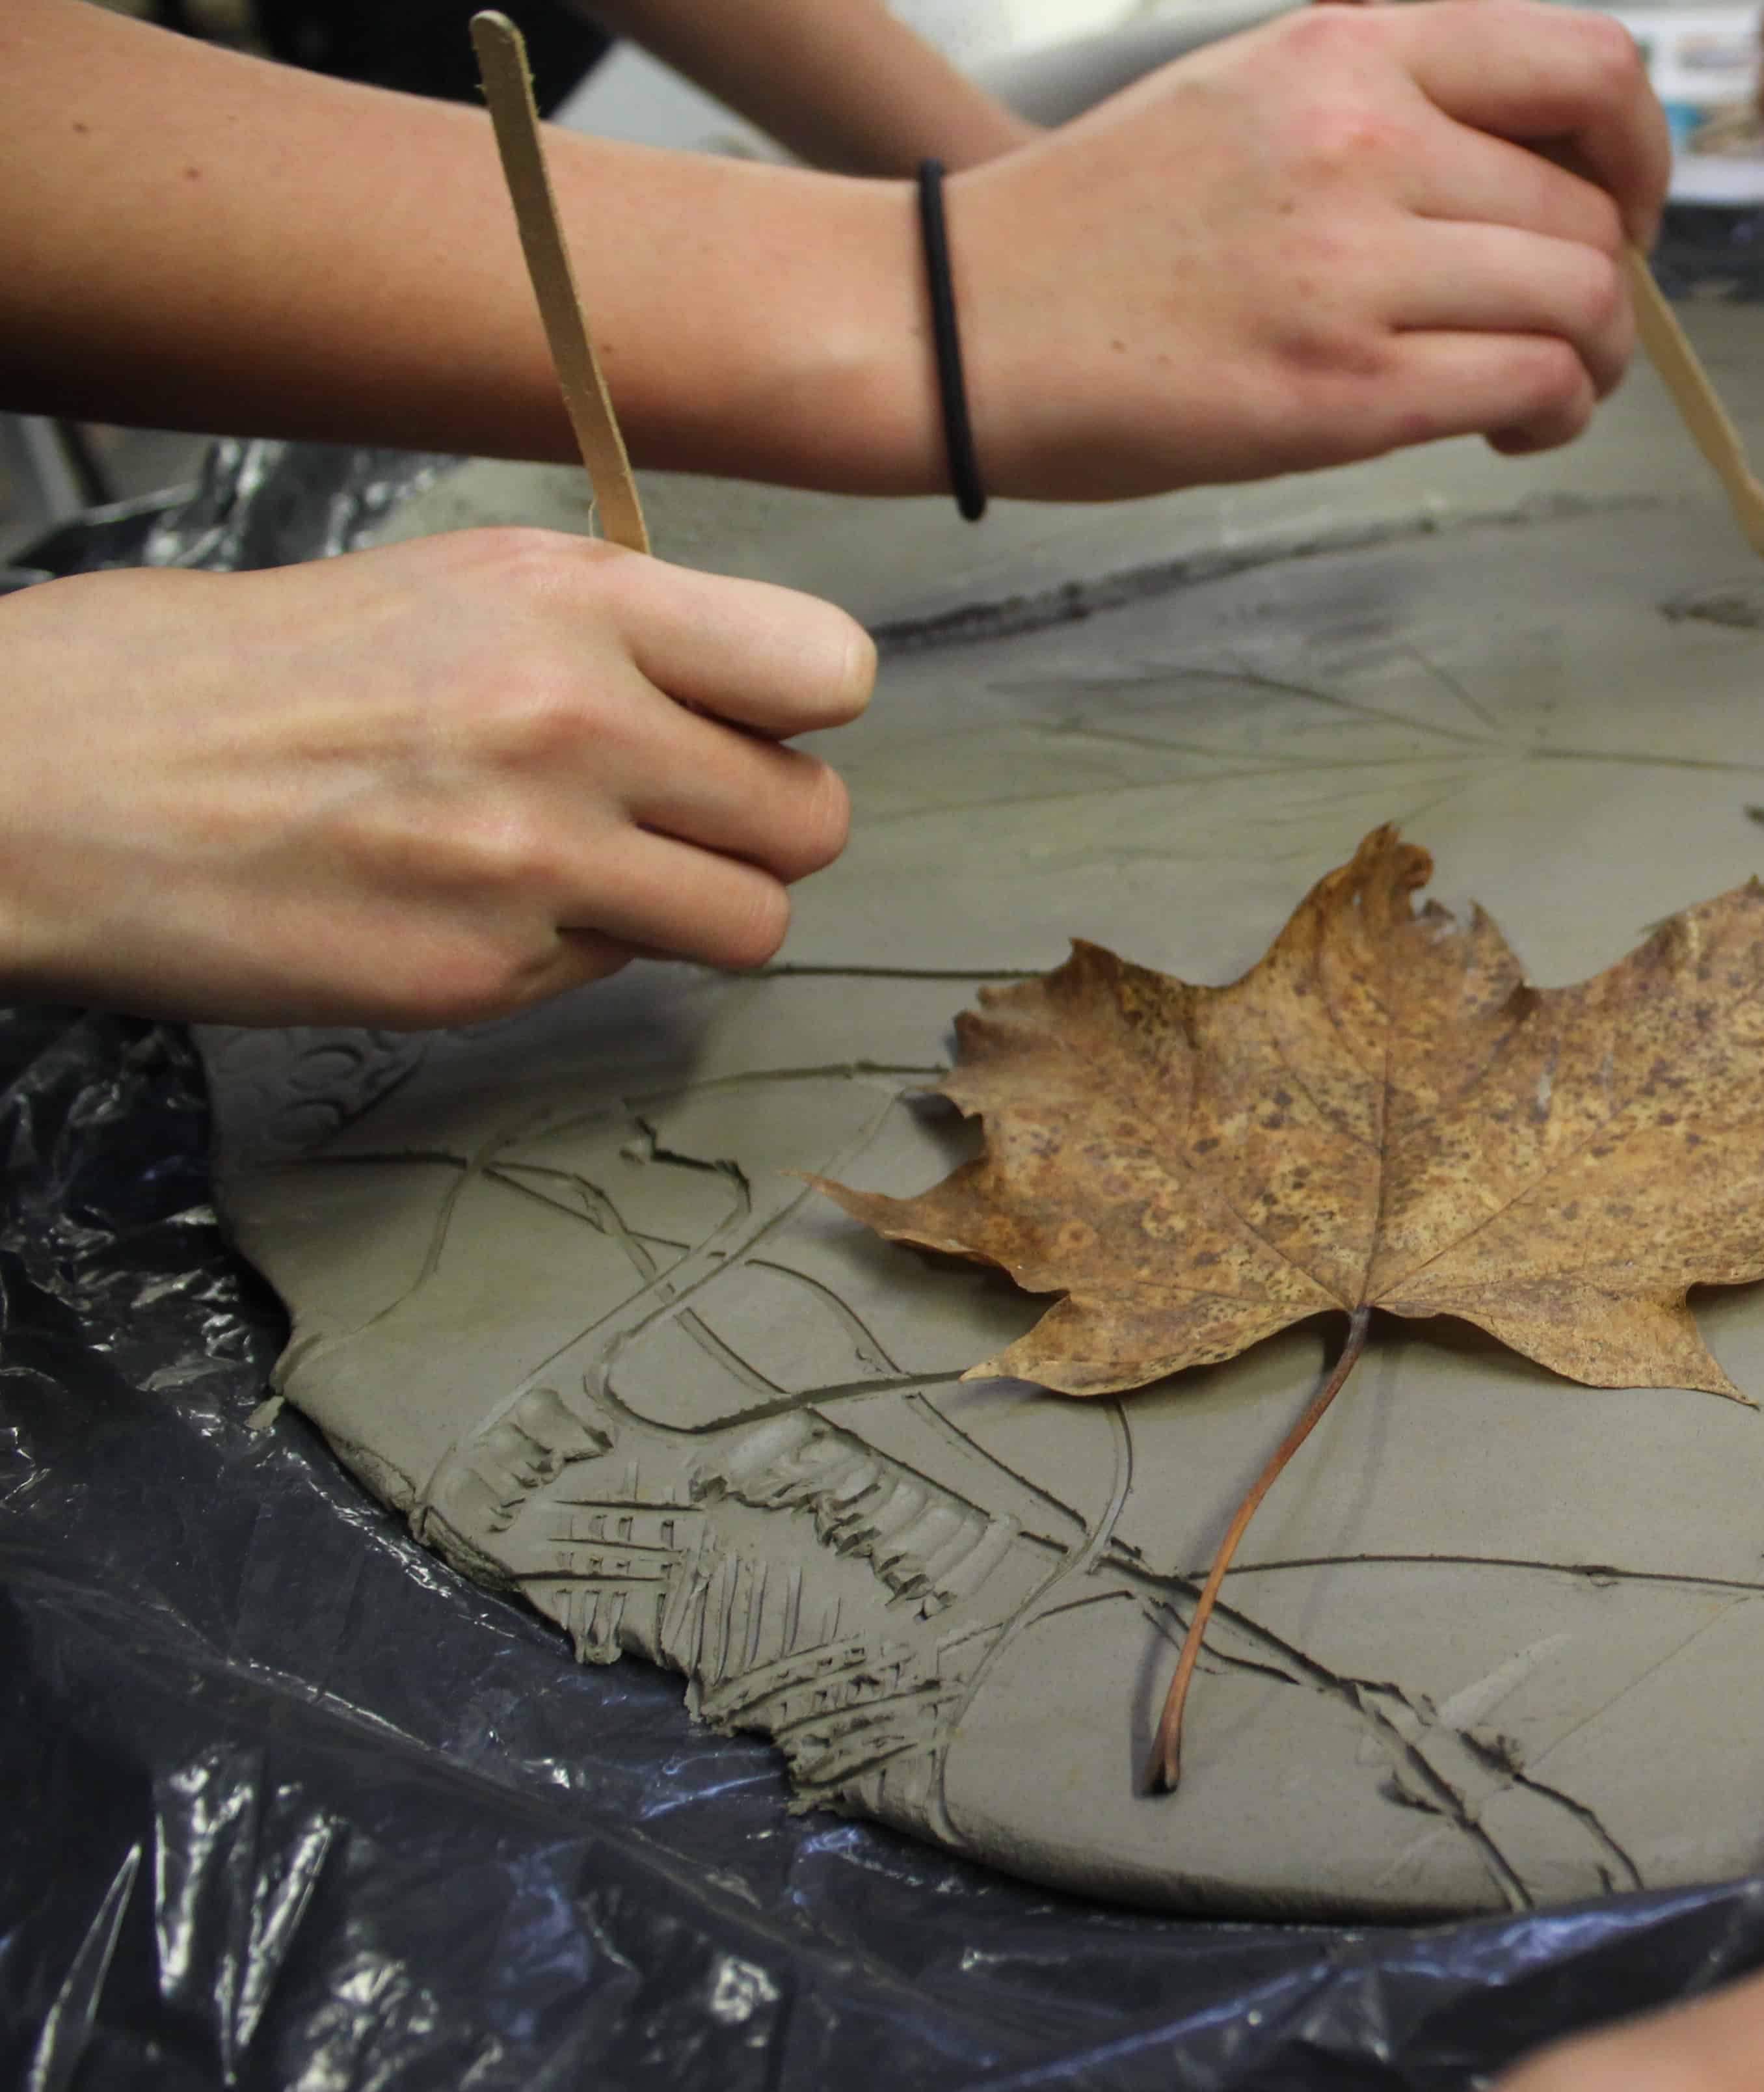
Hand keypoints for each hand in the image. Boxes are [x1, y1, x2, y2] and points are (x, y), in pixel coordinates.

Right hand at [0, 530, 866, 1029]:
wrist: (48, 777)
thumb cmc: (238, 673)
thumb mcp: (453, 585)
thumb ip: (613, 635)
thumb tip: (735, 693)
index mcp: (574, 602)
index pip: (827, 670)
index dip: (799, 712)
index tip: (749, 723)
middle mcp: (572, 722)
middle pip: (813, 818)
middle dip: (756, 829)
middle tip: (670, 818)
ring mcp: (531, 858)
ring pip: (753, 921)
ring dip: (694, 909)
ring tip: (589, 871)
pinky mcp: (482, 971)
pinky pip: (621, 975)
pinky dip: (573, 953)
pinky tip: (472, 905)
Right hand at [947, 1, 1666, 497]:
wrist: (962, 319)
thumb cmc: (1110, 227)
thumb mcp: (1255, 94)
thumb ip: (1394, 107)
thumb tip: (1548, 171)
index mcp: (1348, 48)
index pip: (1584, 63)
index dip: (1640, 147)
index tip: (1622, 206)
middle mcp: (1363, 137)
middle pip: (1592, 210)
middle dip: (1608, 283)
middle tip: (1560, 331)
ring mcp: (1353, 265)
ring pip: (1585, 301)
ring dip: (1591, 361)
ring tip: (1532, 387)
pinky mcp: (1345, 387)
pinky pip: (1536, 386)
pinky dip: (1552, 415)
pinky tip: (1505, 427)